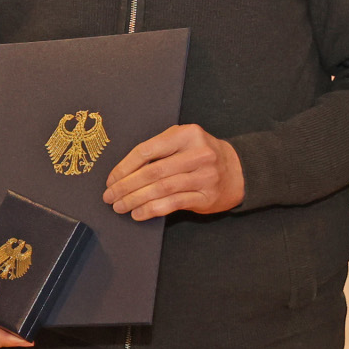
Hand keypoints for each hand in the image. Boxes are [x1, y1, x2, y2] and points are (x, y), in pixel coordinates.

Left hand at [103, 124, 243, 219]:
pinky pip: (172, 204)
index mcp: (187, 134)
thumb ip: (160, 148)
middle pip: (152, 172)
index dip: (124, 167)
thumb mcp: (185, 141)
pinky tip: (138, 214)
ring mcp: (204, 176)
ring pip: (161, 189)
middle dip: (126, 186)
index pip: (147, 150)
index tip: (111, 179)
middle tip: (109, 196)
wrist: (238, 171)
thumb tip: (124, 171)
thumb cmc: (202, 154)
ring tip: (120, 207)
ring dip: (135, 200)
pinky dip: (151, 210)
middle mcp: (197, 154)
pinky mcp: (206, 197)